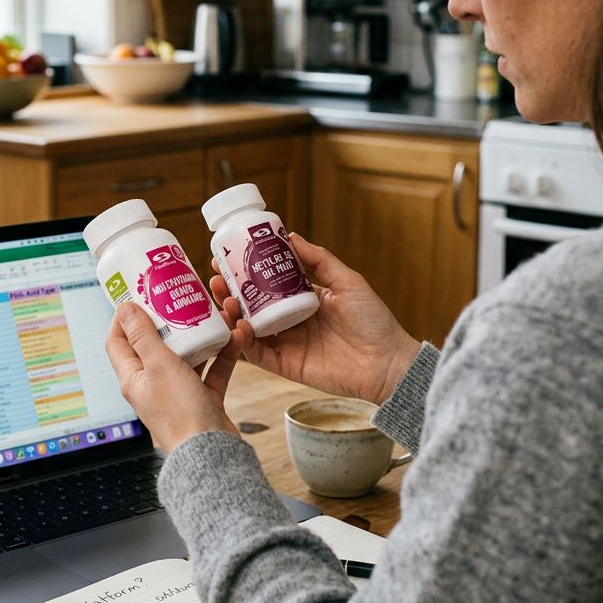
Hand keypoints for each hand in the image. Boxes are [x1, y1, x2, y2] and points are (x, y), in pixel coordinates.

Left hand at [105, 301, 243, 453]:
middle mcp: (152, 384)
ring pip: (188, 355)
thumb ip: (144, 336)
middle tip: (180, 297)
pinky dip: (223, 354)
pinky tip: (235, 337)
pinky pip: (212, 370)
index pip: (118, 341)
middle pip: (156, 344)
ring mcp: (178, 392)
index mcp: (133, 377)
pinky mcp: (203, 398)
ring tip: (213, 313)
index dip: (124, 317)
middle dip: (170, 319)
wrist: (211, 453)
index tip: (137, 294)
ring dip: (200, 335)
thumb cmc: (180, 413)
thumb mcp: (159, 366)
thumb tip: (125, 308)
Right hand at [210, 233, 420, 404]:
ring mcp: (286, 344)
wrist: (387, 362)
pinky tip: (237, 325)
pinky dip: (243, 341)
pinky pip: (257, 354)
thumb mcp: (347, 281)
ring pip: (248, 329)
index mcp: (303, 300)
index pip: (267, 285)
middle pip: (251, 306)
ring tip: (221, 298)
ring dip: (230, 314)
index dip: (246, 273)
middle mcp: (290, 322)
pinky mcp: (286, 366)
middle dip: (229, 292)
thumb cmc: (374, 321)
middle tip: (215, 277)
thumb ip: (319, 260)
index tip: (228, 258)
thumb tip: (291, 236)